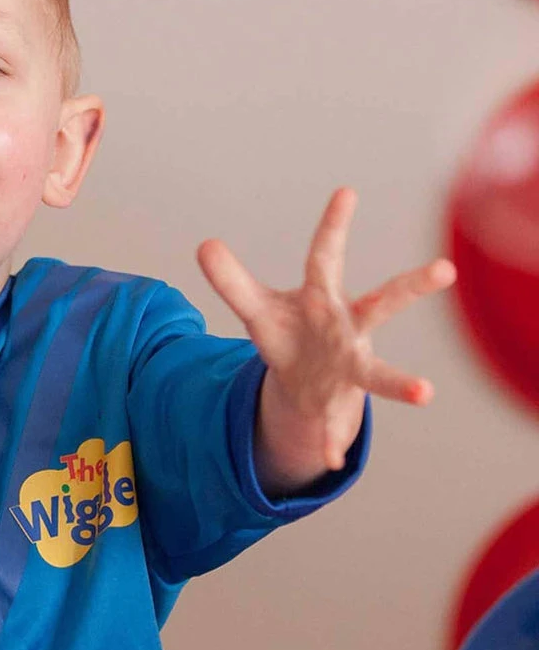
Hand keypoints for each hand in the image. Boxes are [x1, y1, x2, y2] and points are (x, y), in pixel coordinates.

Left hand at [197, 188, 455, 485]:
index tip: (346, 191)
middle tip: (446, 269)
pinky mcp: (339, 401)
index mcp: (322, 298)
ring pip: (377, 371)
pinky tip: (326, 458)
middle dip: (410, 287)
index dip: (333, 225)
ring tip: (424, 392)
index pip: (325, 256)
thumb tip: (204, 244)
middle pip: (382, 303)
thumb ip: (232, 281)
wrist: (305, 384)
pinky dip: (329, 440)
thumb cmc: (289, 334)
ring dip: (399, 382)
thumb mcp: (256, 309)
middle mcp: (346, 328)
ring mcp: (348, 365)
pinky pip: (333, 425)